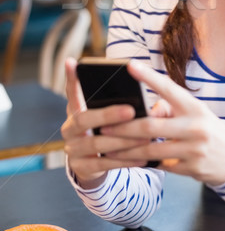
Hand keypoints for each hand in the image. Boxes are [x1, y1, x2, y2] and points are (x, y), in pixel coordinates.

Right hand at [61, 58, 152, 188]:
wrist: (96, 166)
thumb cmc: (110, 131)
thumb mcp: (111, 117)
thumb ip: (123, 105)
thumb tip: (150, 107)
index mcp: (76, 110)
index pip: (71, 91)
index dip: (71, 78)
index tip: (73, 61)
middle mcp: (69, 128)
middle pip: (84, 119)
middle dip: (108, 114)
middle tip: (131, 110)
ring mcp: (73, 149)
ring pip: (96, 144)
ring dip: (122, 140)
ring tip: (145, 137)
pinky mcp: (82, 169)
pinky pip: (104, 165)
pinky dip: (125, 161)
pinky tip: (143, 158)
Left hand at [100, 61, 224, 185]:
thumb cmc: (204, 127)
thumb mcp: (192, 112)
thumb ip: (167, 109)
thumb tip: (139, 113)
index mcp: (194, 106)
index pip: (168, 88)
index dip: (148, 76)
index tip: (129, 66)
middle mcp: (195, 126)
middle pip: (152, 127)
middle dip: (124, 128)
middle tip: (104, 128)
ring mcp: (194, 149)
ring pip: (152, 150)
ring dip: (127, 150)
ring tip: (108, 148)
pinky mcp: (191, 168)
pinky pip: (160, 165)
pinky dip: (142, 163)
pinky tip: (126, 160)